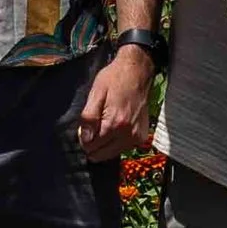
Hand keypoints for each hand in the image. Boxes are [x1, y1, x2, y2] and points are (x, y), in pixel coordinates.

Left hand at [76, 40, 156, 162]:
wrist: (136, 73)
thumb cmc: (114, 80)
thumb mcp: (96, 94)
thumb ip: (89, 118)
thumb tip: (85, 139)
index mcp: (115, 124)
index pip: (91, 146)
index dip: (84, 138)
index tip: (86, 127)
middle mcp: (128, 134)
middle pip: (102, 154)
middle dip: (94, 143)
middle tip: (94, 126)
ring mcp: (137, 137)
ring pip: (112, 153)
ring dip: (106, 144)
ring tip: (106, 123)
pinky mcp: (142, 137)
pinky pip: (123, 148)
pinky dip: (116, 142)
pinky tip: (116, 127)